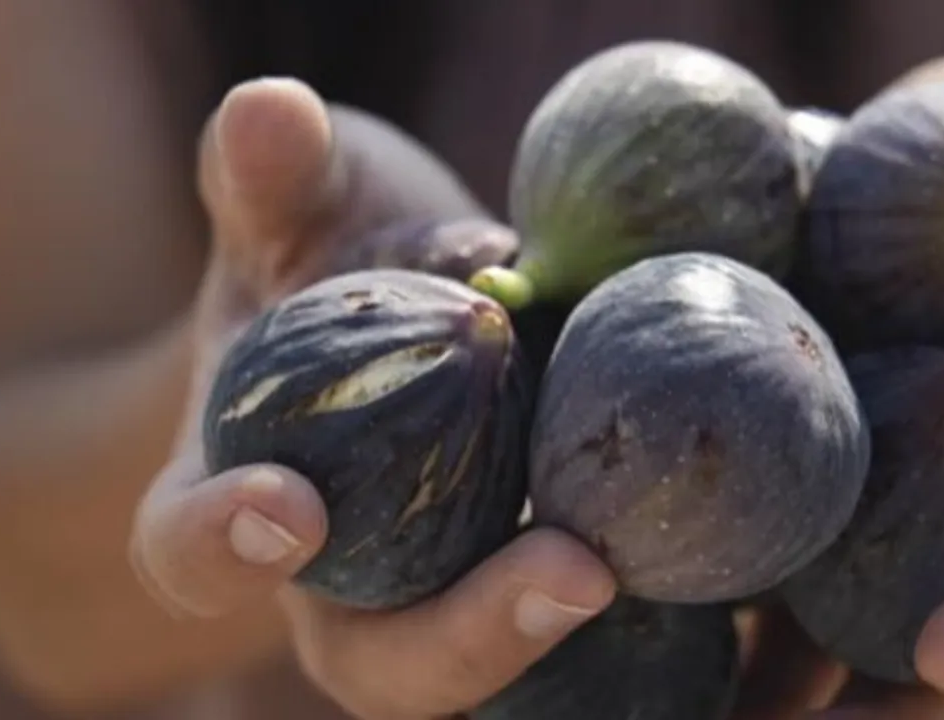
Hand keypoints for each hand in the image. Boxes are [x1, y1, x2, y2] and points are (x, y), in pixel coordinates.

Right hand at [128, 77, 616, 719]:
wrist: (400, 313)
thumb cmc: (324, 263)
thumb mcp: (292, 215)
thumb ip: (272, 179)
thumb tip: (273, 110)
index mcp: (244, 501)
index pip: (196, 552)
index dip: (223, 544)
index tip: (286, 507)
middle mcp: (349, 583)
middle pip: (384, 664)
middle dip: (465, 639)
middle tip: (567, 574)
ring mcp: (455, 592)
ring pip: (508, 663)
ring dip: (583, 634)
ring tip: (660, 568)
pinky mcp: (550, 572)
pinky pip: (606, 614)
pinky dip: (674, 595)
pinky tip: (746, 552)